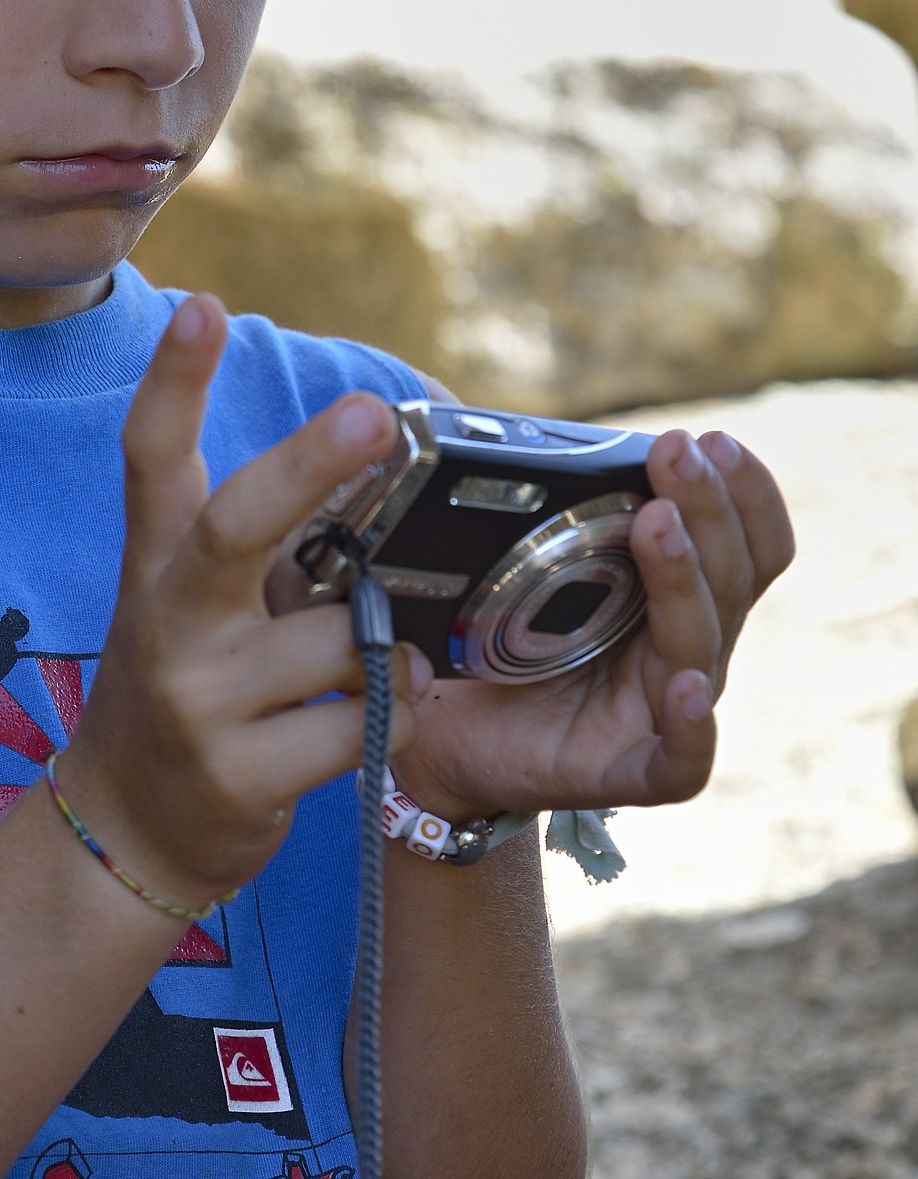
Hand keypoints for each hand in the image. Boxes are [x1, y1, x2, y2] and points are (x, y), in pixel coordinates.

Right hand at [58, 296, 424, 912]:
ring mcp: (197, 702)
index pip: (151, 457)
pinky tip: (369, 723)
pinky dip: (391, 716)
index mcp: (155, 565)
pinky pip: (360, 723)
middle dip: (306, 466)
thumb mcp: (190, 603)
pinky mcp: (238, 775)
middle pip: (234, 527)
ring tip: (368, 669)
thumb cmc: (188, 689)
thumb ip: (255, 542)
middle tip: (373, 413)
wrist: (123, 831)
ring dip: (380, 649)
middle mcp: (166, 623)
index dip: (173, 380)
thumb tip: (362, 456)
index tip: (200, 304)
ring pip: (338, 641)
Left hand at [385, 424, 795, 824]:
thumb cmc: (480, 645)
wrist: (433, 736)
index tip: (708, 441)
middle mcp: (683, 646)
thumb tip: (471, 412)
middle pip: (732, 576)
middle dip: (708, 506)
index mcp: (671, 594)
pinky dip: (691, 723)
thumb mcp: (509, 561)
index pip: (744, 540)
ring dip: (684, 575)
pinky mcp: (633, 767)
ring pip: (703, 641)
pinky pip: (685, 756)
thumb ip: (524, 502)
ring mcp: (663, 708)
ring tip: (658, 524)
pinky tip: (685, 685)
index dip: (741, 490)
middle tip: (676, 451)